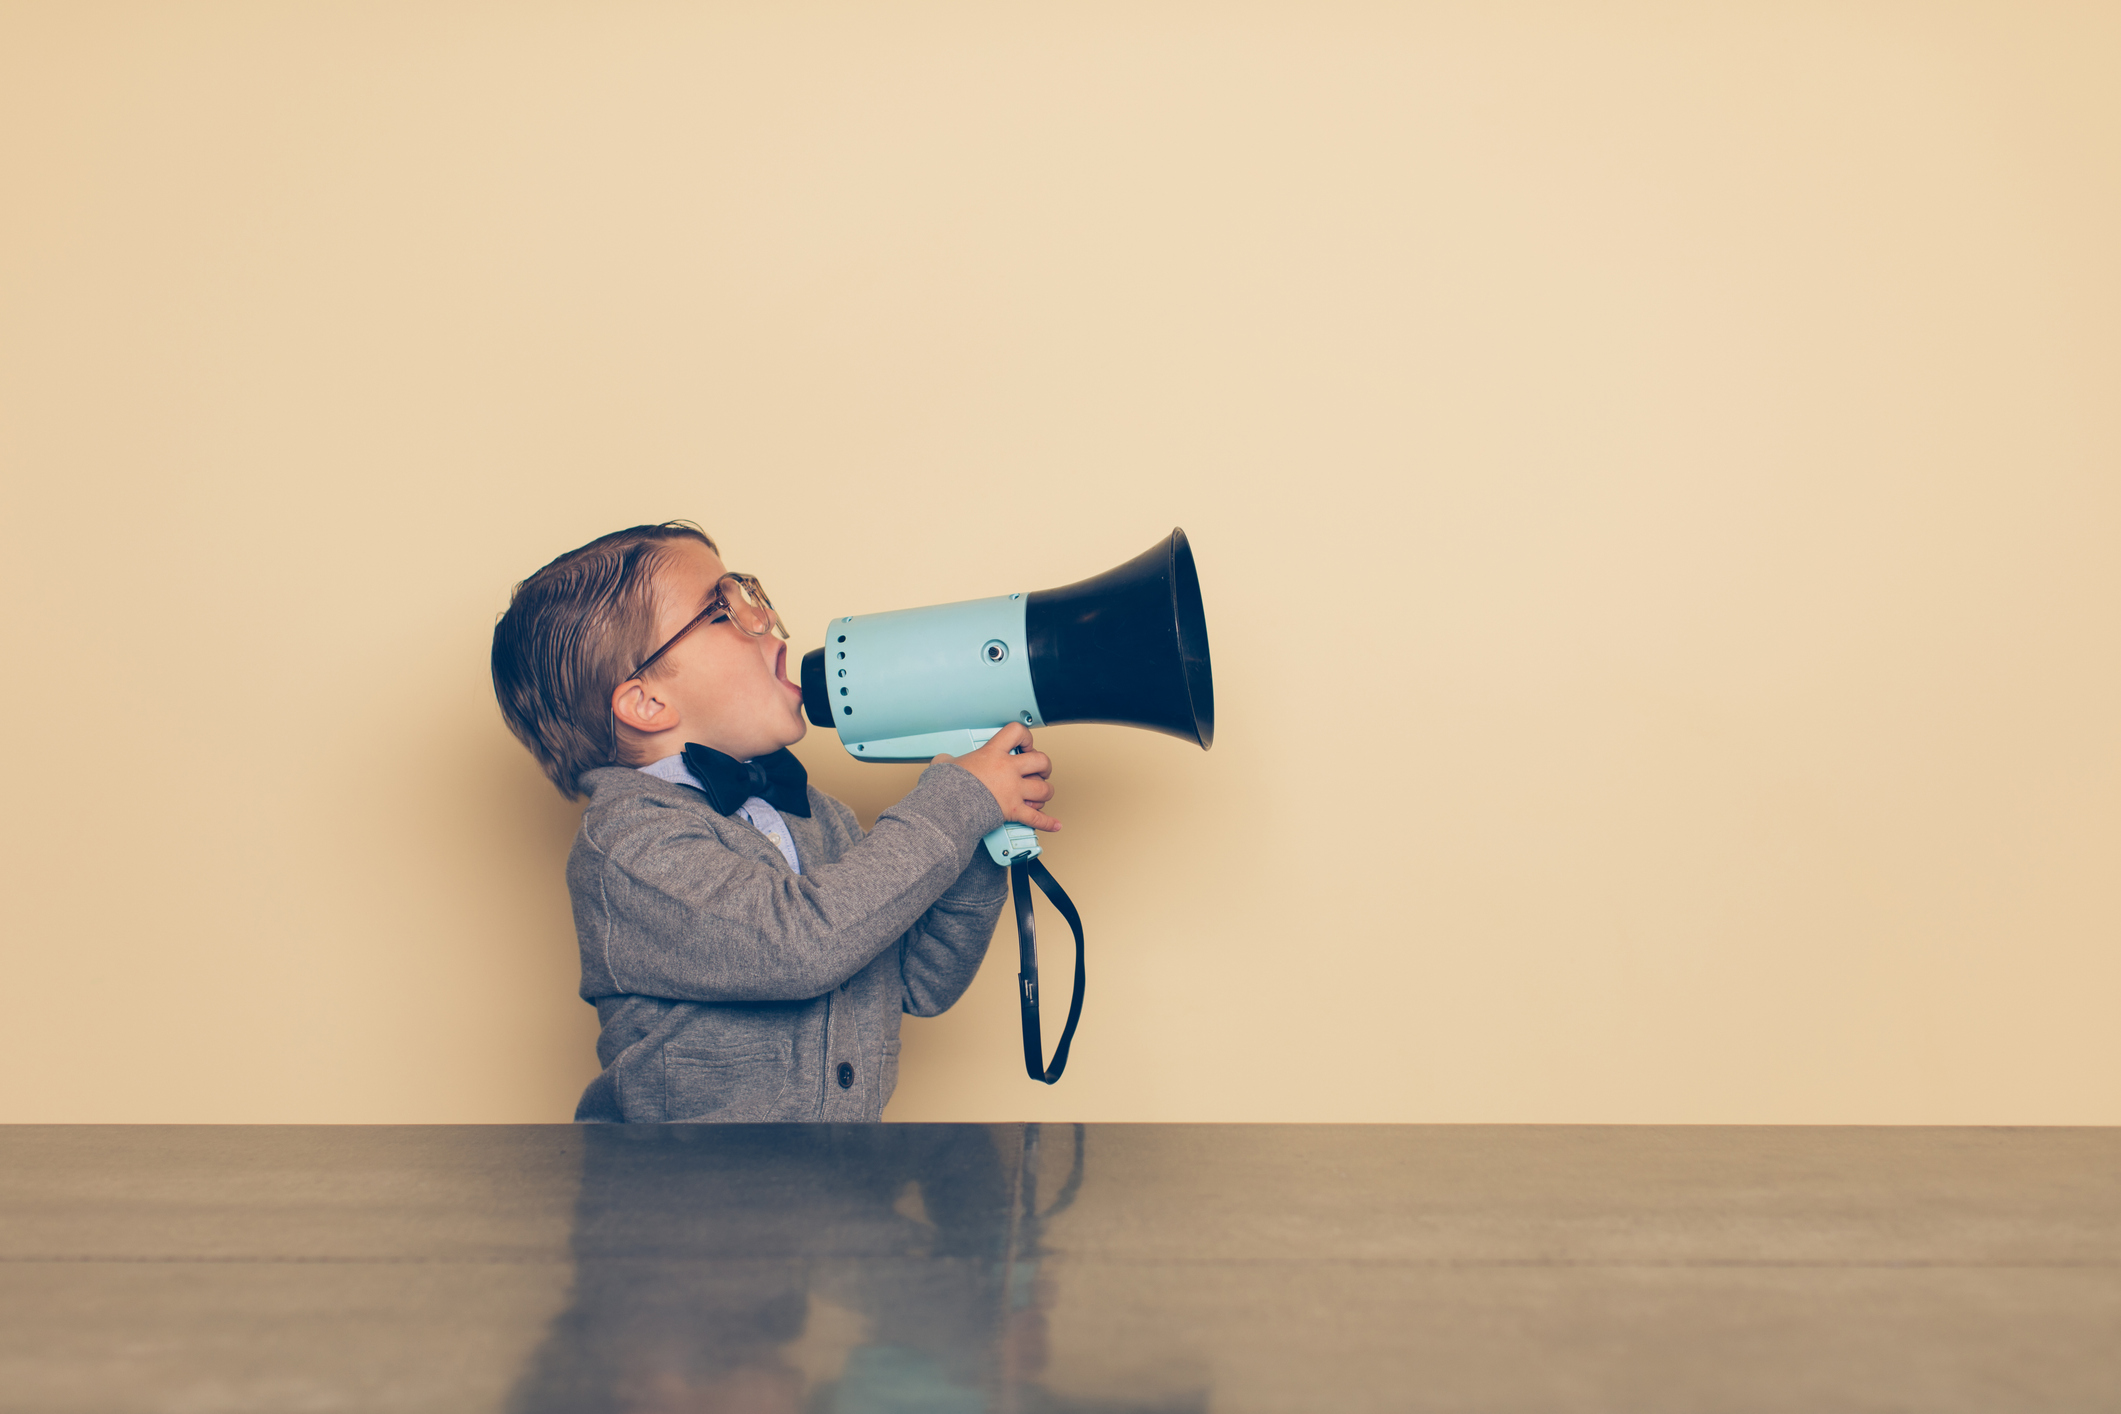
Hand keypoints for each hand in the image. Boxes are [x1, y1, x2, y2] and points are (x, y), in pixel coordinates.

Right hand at [937, 722, 1058, 832]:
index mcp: (993, 754)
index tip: (1024, 743)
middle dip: (1044, 766)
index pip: (1016, 732)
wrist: (948, 808)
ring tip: (1042, 794)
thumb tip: (943, 760)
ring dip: (1046, 792)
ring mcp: (1014, 791)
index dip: (1025, 736)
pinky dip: (1047, 822)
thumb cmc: (946, 787)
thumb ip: (948, 760)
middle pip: (1041, 761)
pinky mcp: (1014, 811)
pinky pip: (1036, 818)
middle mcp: (1008, 770)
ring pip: (1044, 789)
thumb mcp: (944, 765)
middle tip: (1040, 769)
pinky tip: (1054, 824)